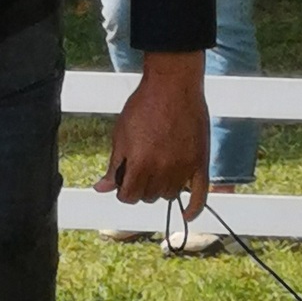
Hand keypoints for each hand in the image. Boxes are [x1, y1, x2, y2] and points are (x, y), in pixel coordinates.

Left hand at [95, 51, 208, 219]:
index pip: (128, 197)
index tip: (124, 180)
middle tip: (141, 169)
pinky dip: (194, 208)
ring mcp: (184, 168)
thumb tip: (101, 188)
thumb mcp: (121, 134)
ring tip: (159, 171)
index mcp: (140, 164)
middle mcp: (163, 170)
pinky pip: (200, 195)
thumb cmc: (143, 106)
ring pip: (170, 196)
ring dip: (161, 189)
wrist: (173, 85)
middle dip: (141, 187)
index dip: (123, 190)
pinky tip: (187, 216)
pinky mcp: (200, 162)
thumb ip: (113, 165)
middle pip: (148, 197)